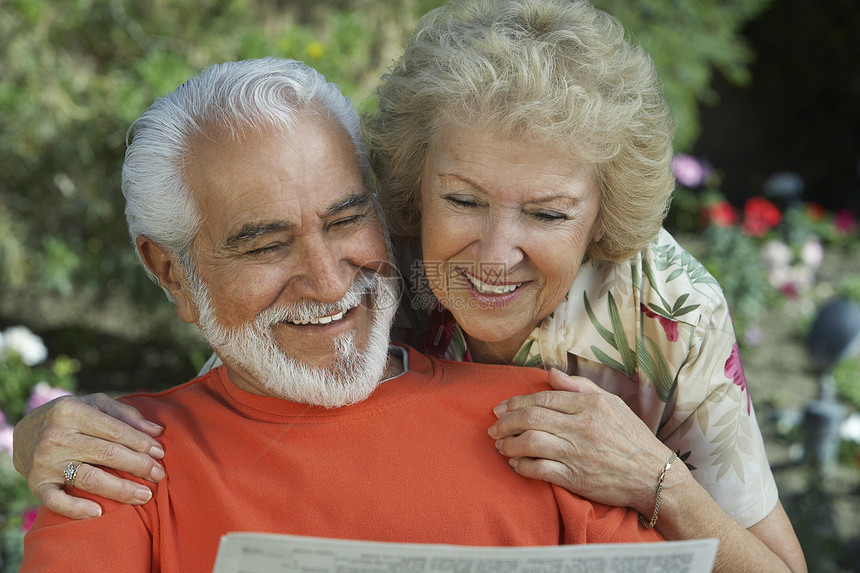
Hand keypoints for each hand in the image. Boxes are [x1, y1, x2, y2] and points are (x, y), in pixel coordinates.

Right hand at [12, 393, 165, 518]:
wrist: (25, 432)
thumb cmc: (71, 417)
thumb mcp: (95, 405)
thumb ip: (126, 415)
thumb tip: (156, 431)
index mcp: (72, 412)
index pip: (115, 431)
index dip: (141, 443)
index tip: (160, 453)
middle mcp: (56, 436)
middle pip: (107, 454)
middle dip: (138, 465)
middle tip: (159, 475)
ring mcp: (45, 462)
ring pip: (89, 478)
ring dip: (120, 489)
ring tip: (145, 495)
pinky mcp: (36, 484)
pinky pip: (56, 501)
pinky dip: (76, 508)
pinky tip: (98, 512)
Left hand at [487, 369, 673, 513]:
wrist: (654, 476)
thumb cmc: (633, 438)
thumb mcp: (612, 403)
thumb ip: (579, 386)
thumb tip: (550, 373)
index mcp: (589, 405)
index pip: (543, 399)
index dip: (515, 402)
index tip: (500, 408)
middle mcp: (581, 427)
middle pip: (531, 418)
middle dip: (506, 422)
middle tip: (493, 426)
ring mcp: (577, 453)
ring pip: (530, 442)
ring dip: (509, 443)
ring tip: (500, 445)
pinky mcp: (575, 478)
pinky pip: (539, 469)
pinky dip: (522, 466)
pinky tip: (515, 463)